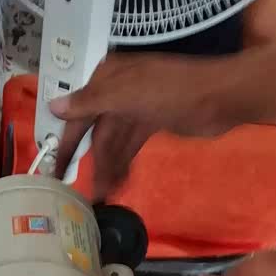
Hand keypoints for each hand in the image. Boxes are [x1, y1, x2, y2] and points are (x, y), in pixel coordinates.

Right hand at [50, 54, 234, 199]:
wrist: (222, 97)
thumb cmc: (173, 90)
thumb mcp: (127, 94)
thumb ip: (90, 101)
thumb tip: (53, 106)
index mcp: (108, 78)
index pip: (77, 113)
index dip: (65, 142)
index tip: (55, 171)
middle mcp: (117, 91)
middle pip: (94, 131)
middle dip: (88, 162)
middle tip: (79, 193)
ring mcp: (136, 107)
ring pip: (113, 142)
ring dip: (107, 168)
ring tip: (103, 197)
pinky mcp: (152, 122)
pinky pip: (130, 146)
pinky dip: (124, 163)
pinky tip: (120, 184)